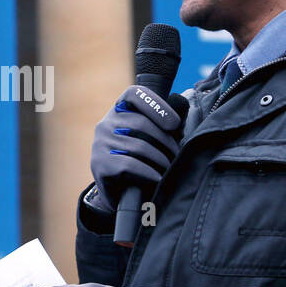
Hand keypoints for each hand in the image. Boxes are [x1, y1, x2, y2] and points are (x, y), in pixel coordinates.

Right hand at [87, 85, 182, 213]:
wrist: (118, 192)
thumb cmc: (141, 160)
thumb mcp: (149, 137)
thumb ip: (163, 123)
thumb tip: (186, 103)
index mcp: (118, 111)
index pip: (134, 94)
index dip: (157, 105)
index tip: (175, 124)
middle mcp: (105, 124)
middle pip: (142, 124)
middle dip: (166, 141)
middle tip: (176, 156)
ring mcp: (100, 144)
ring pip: (139, 146)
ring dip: (161, 160)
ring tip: (170, 169)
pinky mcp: (99, 164)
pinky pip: (130, 164)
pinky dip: (149, 173)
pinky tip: (158, 179)